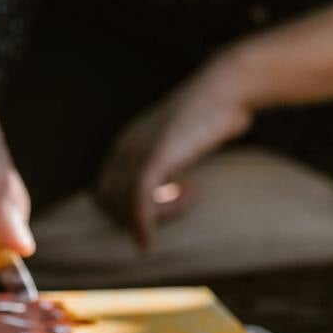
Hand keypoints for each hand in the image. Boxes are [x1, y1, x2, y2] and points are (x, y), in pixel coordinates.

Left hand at [95, 52, 258, 250]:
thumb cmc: (211, 116)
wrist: (227, 89)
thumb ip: (167, 163)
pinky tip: (148, 243)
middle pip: (109, 202)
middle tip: (181, 203)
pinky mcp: (156, 157)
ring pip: (126, 205)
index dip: (125, 211)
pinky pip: (139, 201)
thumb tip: (172, 187)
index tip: (160, 211)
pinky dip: (142, 227)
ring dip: (155, 216)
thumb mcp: (180, 142)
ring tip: (192, 194)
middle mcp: (124, 148)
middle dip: (136, 216)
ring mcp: (137, 152)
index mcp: (125, 144)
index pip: (106, 192)